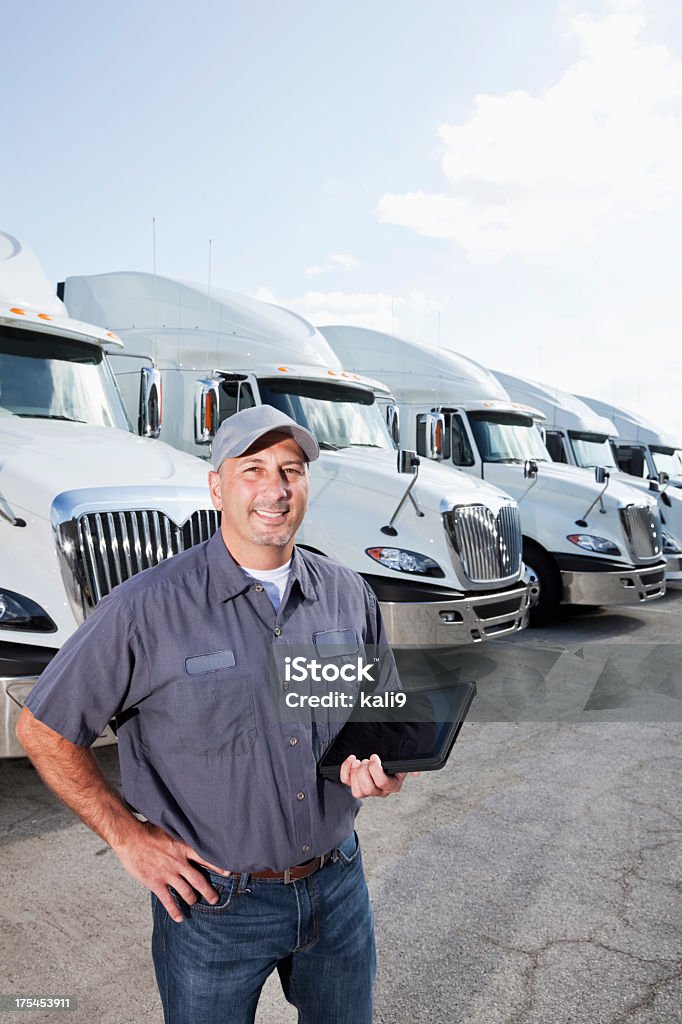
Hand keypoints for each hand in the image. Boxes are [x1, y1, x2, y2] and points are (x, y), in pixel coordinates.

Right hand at [114, 820, 228, 922]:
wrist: (130, 837)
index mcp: (183, 847)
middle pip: (199, 880)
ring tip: (195, 902)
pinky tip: (179, 918)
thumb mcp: (170, 829)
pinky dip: (174, 910)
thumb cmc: (148, 830)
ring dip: (192, 899)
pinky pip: (168, 900)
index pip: (206, 858)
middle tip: (215, 899)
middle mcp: (179, 862)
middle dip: (209, 891)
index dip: (218, 866)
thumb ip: (181, 836)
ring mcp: (167, 874)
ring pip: (186, 892)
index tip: (228, 873)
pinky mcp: (155, 883)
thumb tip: (190, 834)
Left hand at [339, 753, 419, 797]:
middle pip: (368, 789)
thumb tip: (416, 773)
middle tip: (365, 760)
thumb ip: (411, 767)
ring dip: (354, 774)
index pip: (383, 783)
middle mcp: (380, 791)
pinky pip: (346, 783)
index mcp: (393, 785)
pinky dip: (345, 771)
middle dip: (364, 772)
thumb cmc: (394, 763)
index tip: (374, 756)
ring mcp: (367, 790)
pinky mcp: (355, 785)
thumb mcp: (403, 763)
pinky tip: (351, 760)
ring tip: (358, 761)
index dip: (375, 770)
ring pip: (357, 792)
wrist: (382, 760)